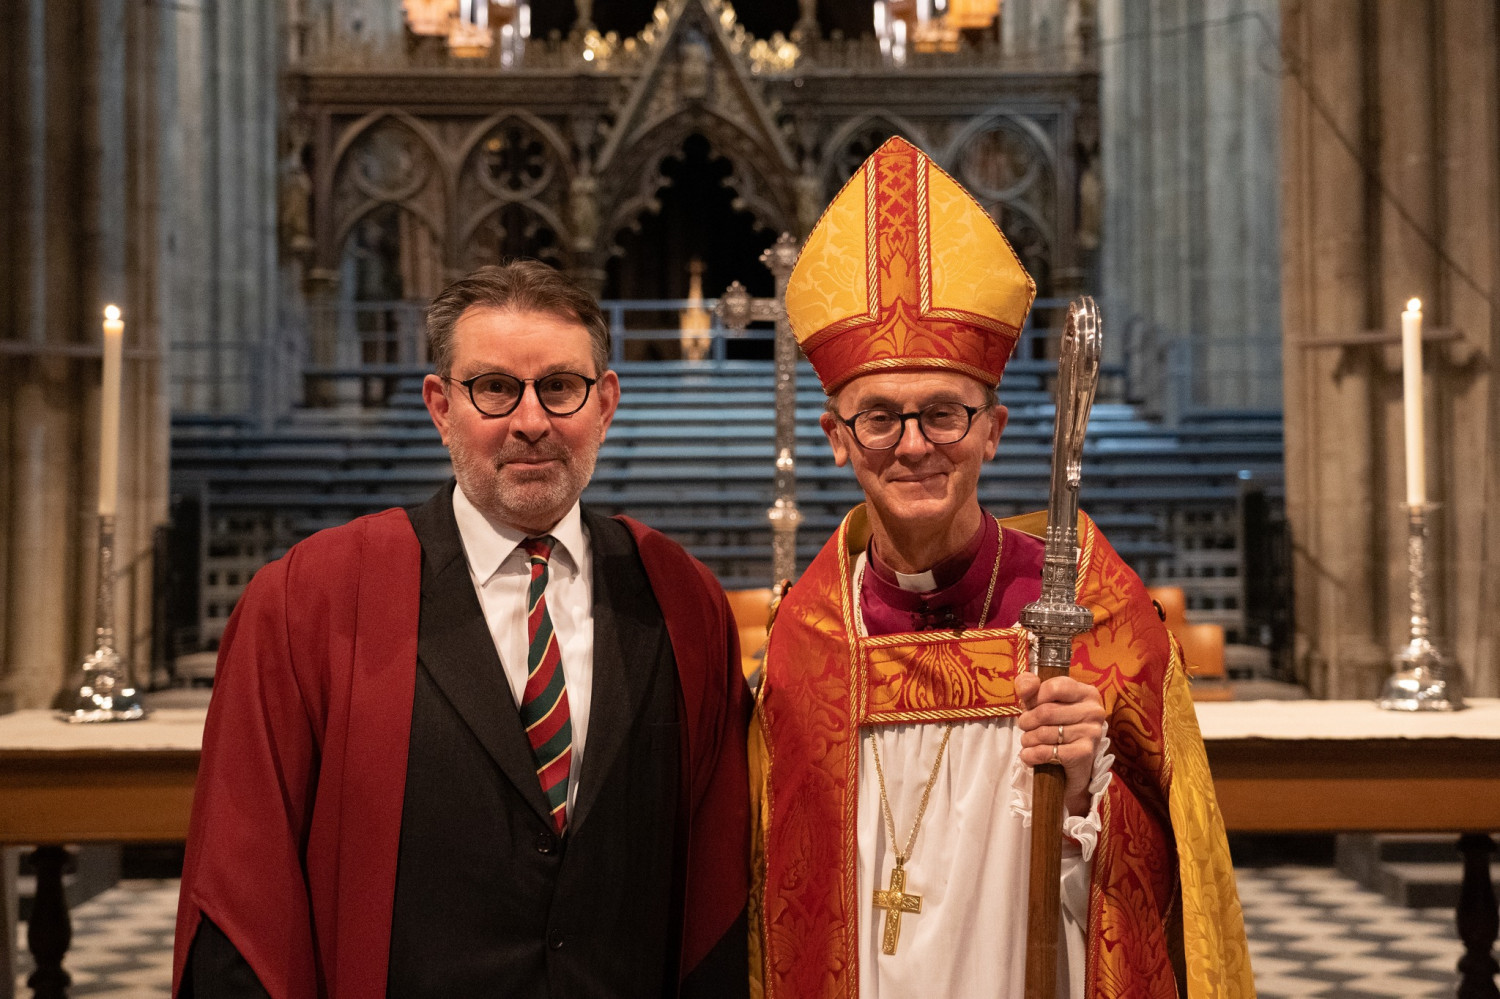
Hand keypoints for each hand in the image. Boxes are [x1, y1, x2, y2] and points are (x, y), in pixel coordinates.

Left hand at [1015, 672, 1105, 816]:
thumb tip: (1025, 685)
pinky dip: (1032, 755)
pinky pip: (1049, 752)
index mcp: (1086, 692)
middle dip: (1027, 721)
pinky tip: (1029, 756)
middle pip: (1046, 712)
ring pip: (1045, 732)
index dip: (1034, 698)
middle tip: (1025, 727)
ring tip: (1027, 741)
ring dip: (1028, 739)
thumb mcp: (1043, 702)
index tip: (1029, 707)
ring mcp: (1092, 732)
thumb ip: (1031, 687)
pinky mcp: (1085, 753)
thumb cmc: (1056, 728)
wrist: (1071, 767)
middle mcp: (1094, 710)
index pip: (1054, 687)